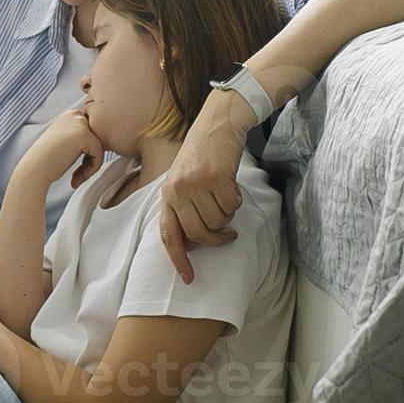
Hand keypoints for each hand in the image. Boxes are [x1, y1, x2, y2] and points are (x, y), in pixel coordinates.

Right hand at [18, 108, 104, 189]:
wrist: (34, 169)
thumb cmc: (46, 161)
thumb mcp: (64, 142)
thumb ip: (80, 139)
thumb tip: (102, 143)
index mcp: (70, 115)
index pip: (92, 134)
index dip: (87, 153)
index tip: (77, 168)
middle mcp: (75, 114)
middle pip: (98, 139)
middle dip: (90, 158)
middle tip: (77, 175)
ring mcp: (80, 123)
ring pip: (100, 147)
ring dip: (91, 166)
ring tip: (76, 178)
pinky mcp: (85, 135)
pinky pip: (99, 155)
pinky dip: (91, 170)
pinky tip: (75, 177)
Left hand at [160, 91, 249, 282]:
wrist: (217, 124)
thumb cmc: (202, 156)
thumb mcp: (183, 181)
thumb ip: (184, 209)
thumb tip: (191, 243)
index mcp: (167, 194)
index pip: (169, 234)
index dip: (178, 259)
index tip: (189, 278)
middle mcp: (177, 191)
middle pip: (198, 234)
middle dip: (216, 239)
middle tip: (229, 235)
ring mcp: (196, 184)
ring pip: (218, 222)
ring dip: (228, 215)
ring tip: (226, 198)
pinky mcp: (216, 178)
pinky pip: (232, 206)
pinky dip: (237, 201)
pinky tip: (232, 186)